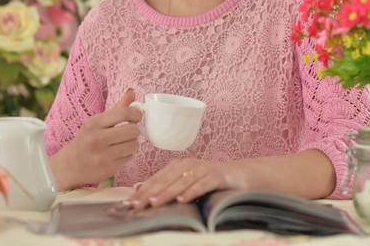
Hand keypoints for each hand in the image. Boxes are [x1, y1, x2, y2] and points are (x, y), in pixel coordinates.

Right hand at [50, 88, 141, 189]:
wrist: (70, 165)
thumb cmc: (87, 140)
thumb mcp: (97, 122)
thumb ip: (117, 108)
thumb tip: (132, 92)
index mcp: (93, 123)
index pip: (124, 113)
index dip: (136, 114)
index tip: (136, 117)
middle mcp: (96, 139)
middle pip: (132, 130)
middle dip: (134, 131)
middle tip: (128, 132)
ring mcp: (102, 155)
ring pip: (134, 145)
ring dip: (132, 144)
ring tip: (123, 144)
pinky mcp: (107, 169)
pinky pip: (129, 157)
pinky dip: (128, 155)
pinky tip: (118, 154)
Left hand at [125, 157, 244, 208]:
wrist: (240, 176)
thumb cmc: (211, 182)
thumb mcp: (186, 184)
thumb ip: (166, 185)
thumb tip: (140, 189)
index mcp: (178, 166)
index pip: (157, 179)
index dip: (142, 190)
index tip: (129, 202)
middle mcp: (189, 164)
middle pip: (166, 180)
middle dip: (150, 193)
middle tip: (137, 204)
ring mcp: (203, 169)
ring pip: (181, 181)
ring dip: (167, 193)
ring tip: (155, 203)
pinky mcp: (217, 175)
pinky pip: (202, 184)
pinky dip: (192, 191)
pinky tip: (183, 200)